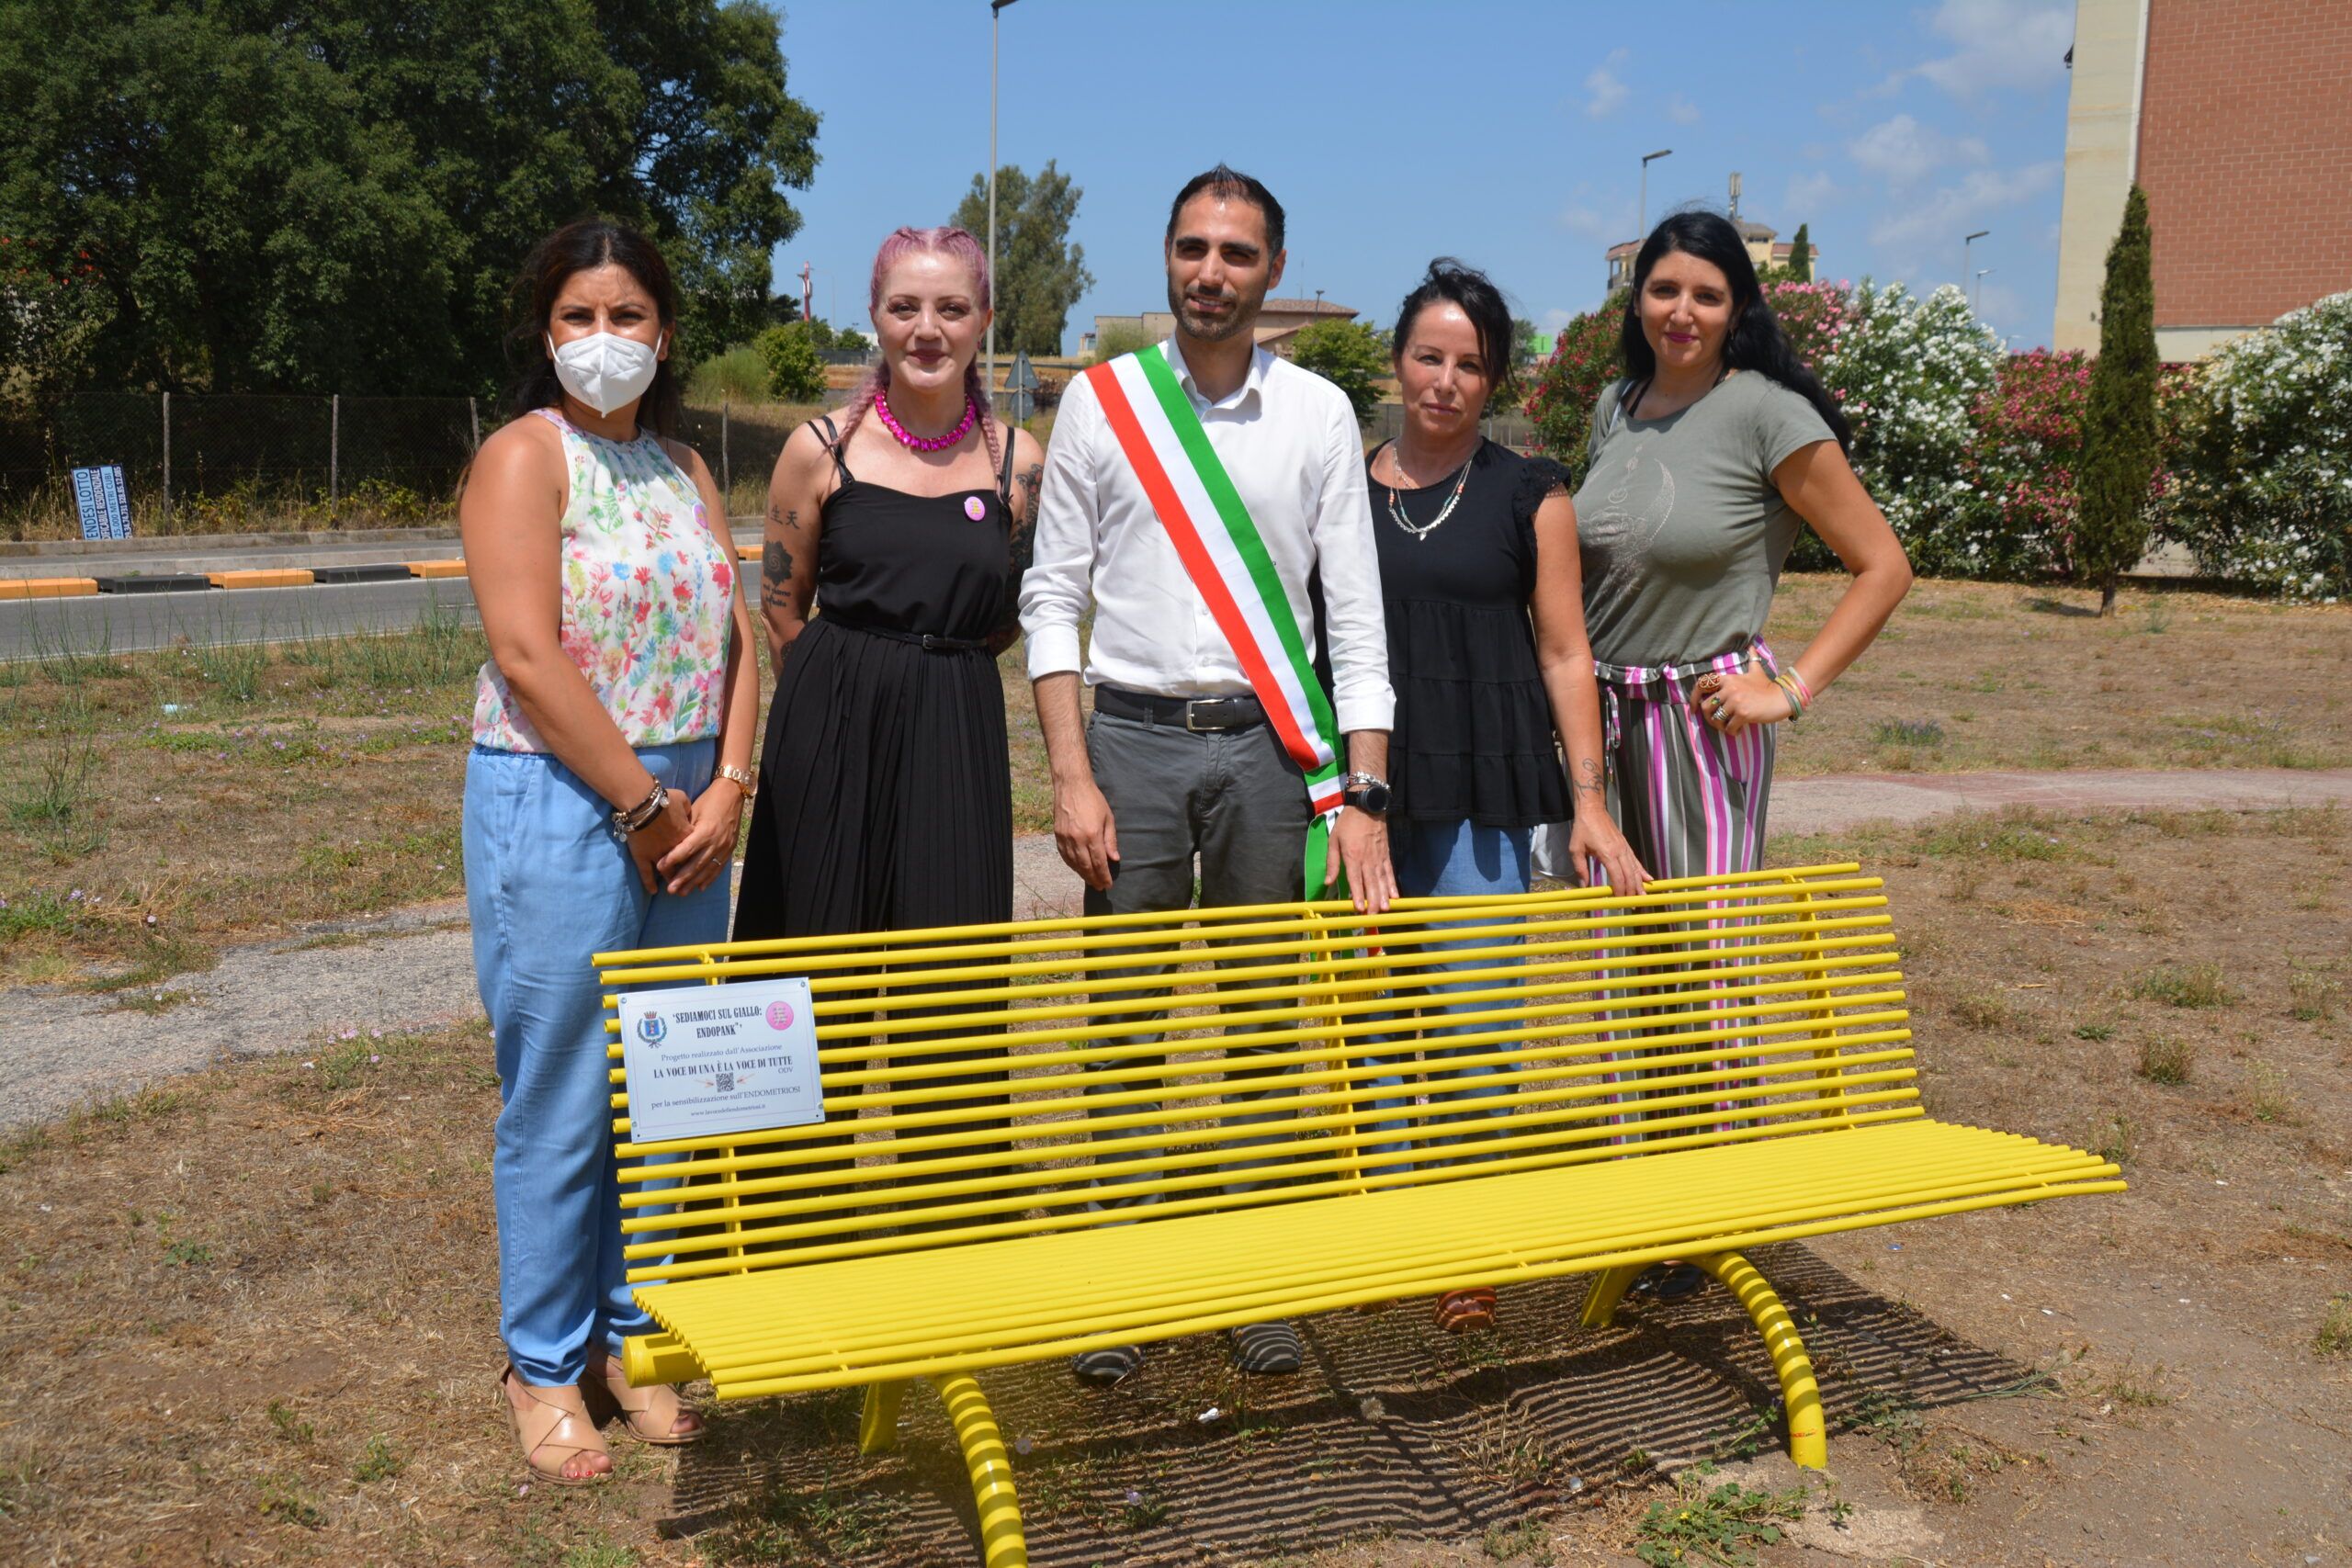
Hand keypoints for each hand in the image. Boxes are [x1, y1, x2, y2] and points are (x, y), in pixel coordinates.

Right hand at [625, 789, 693, 896]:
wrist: (643, 803)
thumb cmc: (663, 798)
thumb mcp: (682, 799)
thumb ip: (688, 808)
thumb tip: (689, 812)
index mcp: (686, 836)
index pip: (695, 849)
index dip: (696, 855)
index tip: (698, 860)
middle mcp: (675, 849)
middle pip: (684, 865)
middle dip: (687, 875)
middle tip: (688, 882)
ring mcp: (658, 855)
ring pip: (667, 872)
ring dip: (671, 881)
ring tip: (674, 888)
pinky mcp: (642, 857)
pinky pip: (646, 874)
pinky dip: (650, 883)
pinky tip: (654, 891)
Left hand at [655, 778, 744, 895]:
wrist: (732, 795)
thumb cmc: (709, 800)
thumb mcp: (694, 811)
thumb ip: (685, 829)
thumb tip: (670, 844)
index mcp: (705, 830)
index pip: (686, 849)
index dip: (673, 859)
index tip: (660, 867)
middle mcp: (715, 842)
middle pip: (697, 864)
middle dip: (682, 878)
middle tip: (670, 890)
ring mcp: (724, 847)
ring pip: (707, 869)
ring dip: (694, 883)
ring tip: (682, 893)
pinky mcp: (729, 849)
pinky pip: (718, 867)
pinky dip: (709, 878)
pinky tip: (701, 888)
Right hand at [1053, 775, 1119, 891]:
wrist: (1071, 786)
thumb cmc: (1093, 800)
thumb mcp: (1108, 818)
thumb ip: (1110, 840)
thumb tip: (1114, 858)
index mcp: (1092, 835)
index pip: (1099, 862)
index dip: (1104, 875)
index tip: (1108, 884)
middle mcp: (1077, 839)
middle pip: (1086, 866)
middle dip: (1094, 879)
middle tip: (1100, 887)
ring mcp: (1066, 838)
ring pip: (1074, 863)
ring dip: (1083, 874)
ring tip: (1090, 881)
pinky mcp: (1058, 835)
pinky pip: (1065, 856)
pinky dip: (1072, 865)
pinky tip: (1077, 869)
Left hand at [1326, 807, 1394, 914]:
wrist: (1367, 806)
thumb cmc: (1347, 823)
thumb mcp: (1334, 840)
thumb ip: (1332, 862)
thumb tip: (1328, 882)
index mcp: (1352, 856)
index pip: (1355, 879)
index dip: (1358, 895)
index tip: (1360, 908)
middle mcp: (1367, 859)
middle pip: (1371, 884)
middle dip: (1373, 901)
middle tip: (1374, 916)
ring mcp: (1378, 858)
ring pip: (1382, 880)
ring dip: (1384, 896)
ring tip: (1385, 910)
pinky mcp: (1386, 855)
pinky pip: (1389, 872)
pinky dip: (1393, 885)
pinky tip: (1395, 896)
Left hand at [1567, 810, 1650, 896]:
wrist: (1592, 810)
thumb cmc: (1583, 828)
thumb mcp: (1576, 849)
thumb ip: (1580, 868)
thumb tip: (1583, 886)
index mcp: (1607, 854)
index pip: (1618, 877)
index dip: (1620, 891)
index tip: (1619, 900)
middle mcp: (1619, 851)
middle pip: (1629, 875)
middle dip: (1631, 891)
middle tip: (1633, 904)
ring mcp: (1624, 848)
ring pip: (1635, 869)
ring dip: (1639, 884)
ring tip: (1643, 896)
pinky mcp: (1625, 845)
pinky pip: (1635, 861)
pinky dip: (1642, 871)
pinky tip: (1648, 879)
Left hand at [1692, 656, 1788, 738]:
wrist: (1782, 698)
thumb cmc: (1767, 686)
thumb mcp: (1756, 670)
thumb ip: (1752, 659)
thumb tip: (1752, 645)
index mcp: (1728, 678)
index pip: (1702, 684)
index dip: (1693, 697)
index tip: (1694, 708)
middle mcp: (1729, 688)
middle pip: (1706, 706)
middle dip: (1709, 718)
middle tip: (1718, 723)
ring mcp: (1736, 701)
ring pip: (1716, 719)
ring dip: (1720, 727)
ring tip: (1728, 728)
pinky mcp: (1743, 713)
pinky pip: (1729, 727)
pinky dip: (1732, 732)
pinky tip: (1738, 731)